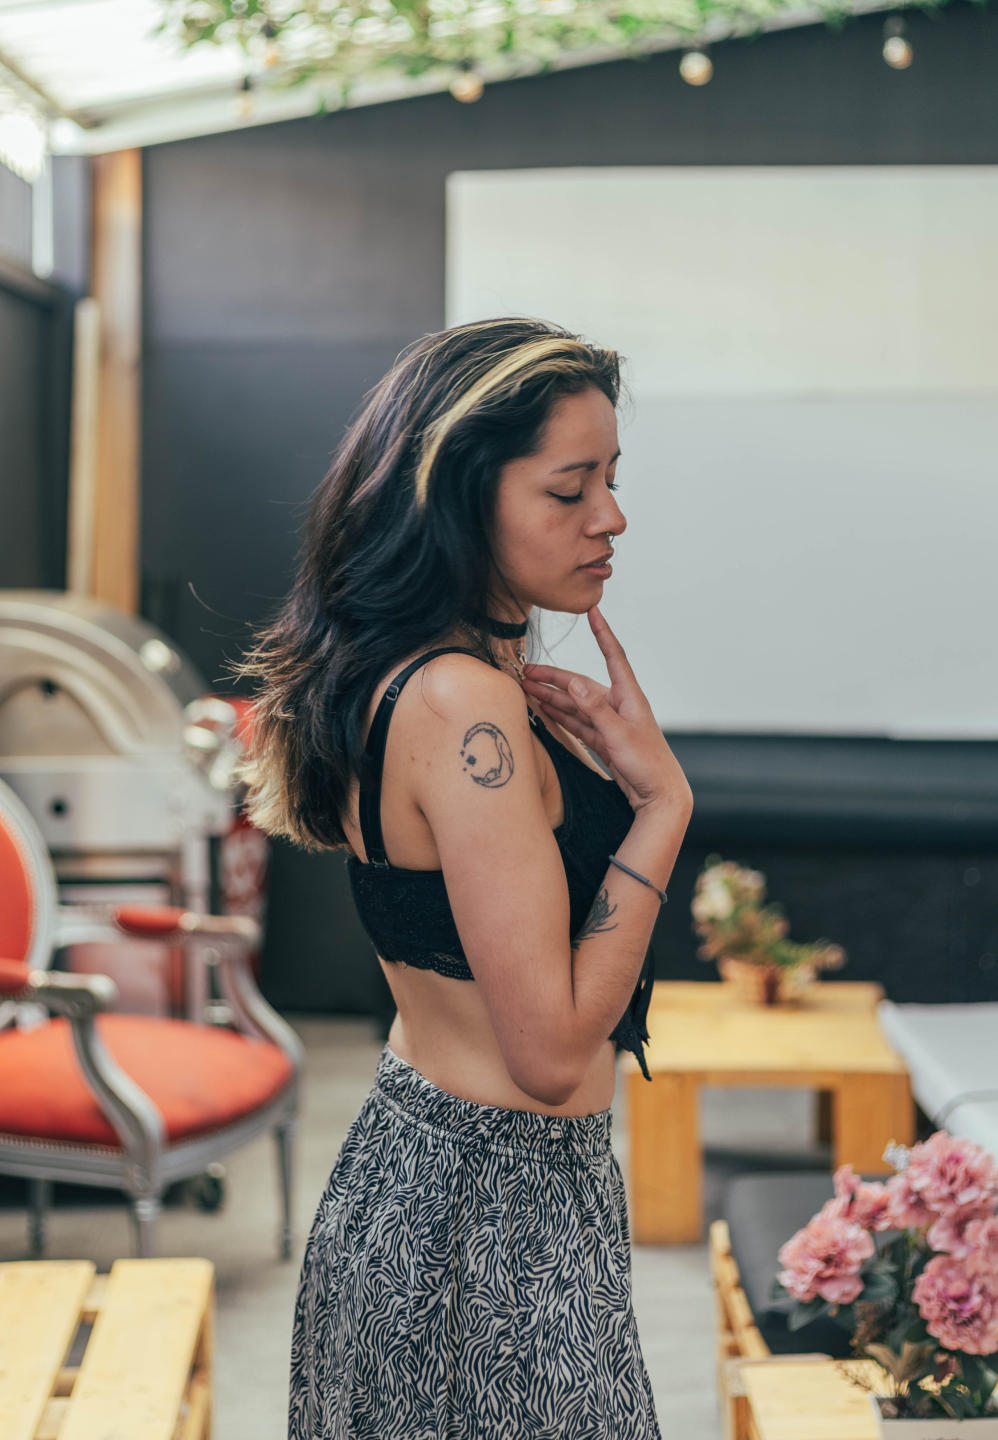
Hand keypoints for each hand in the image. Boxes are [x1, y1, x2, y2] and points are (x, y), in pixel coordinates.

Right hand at [520, 606, 692, 814]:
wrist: (660, 796)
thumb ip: (595, 709)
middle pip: (581, 684)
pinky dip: (561, 716)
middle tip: (526, 673)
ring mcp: (609, 723)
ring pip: (575, 705)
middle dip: (554, 677)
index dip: (602, 632)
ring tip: (526, 690)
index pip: (613, 656)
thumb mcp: (619, 734)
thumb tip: (574, 683)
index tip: (593, 610)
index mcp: (628, 696)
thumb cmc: (648, 764)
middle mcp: (618, 705)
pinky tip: (545, 710)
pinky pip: (577, 723)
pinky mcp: (604, 741)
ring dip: (552, 698)